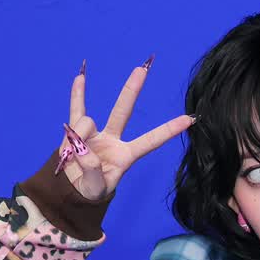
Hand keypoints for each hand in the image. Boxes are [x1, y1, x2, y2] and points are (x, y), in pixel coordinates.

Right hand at [56, 58, 193, 201]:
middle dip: (132, 89)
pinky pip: (76, 109)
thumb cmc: (90, 192)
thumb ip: (93, 171)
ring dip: (76, 137)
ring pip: (87, 122)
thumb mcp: (95, 188)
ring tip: (70, 157)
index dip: (169, 131)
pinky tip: (81, 76)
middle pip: (123, 110)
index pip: (151, 141)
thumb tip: (84, 149)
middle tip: (143, 68)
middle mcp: (114, 140)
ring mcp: (96, 133)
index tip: (189, 119)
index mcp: (126, 155)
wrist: (71, 191)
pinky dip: (77, 95)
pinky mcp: (76, 132)